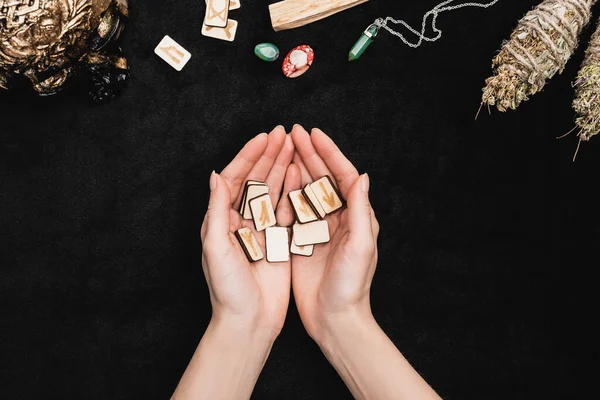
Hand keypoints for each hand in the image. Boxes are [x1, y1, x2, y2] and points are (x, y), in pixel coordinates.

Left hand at [200, 126, 295, 338]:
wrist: (248, 322)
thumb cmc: (227, 290)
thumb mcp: (216, 248)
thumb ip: (216, 211)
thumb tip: (215, 175)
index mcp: (221, 220)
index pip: (234, 179)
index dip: (248, 156)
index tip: (263, 137)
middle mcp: (240, 221)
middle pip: (255, 180)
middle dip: (268, 155)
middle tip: (284, 133)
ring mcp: (261, 230)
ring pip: (272, 191)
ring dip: (281, 167)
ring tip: (293, 145)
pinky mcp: (278, 241)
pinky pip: (287, 210)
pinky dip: (293, 190)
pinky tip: (301, 173)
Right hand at [288, 125, 378, 343]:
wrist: (334, 318)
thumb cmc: (352, 286)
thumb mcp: (361, 247)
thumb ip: (362, 212)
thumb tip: (362, 176)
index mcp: (357, 216)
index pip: (343, 175)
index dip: (329, 153)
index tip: (314, 134)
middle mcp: (339, 218)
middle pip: (323, 178)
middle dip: (309, 153)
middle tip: (293, 132)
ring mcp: (319, 228)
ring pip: (307, 189)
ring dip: (297, 166)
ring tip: (284, 146)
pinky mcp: (302, 240)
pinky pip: (293, 210)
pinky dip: (285, 191)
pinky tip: (276, 177)